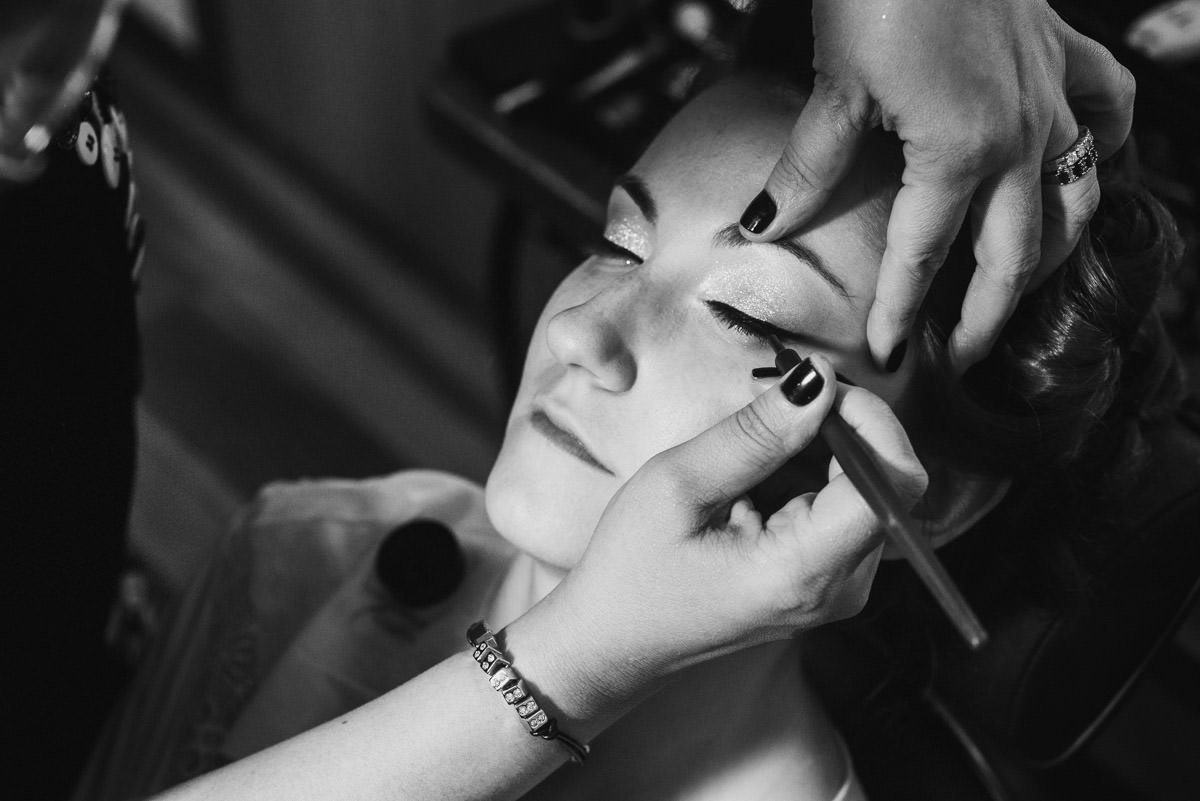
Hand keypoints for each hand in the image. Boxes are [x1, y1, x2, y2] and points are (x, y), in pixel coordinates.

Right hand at [548, 356, 926, 699]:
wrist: (615, 638)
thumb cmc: (633, 567)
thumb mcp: (680, 484)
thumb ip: (756, 433)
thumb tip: (817, 379)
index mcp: (804, 571)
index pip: (893, 481)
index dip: (869, 420)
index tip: (814, 390)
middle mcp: (839, 589)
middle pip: (888, 484)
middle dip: (844, 429)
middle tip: (776, 406)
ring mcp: (838, 590)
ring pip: (869, 492)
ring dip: (823, 452)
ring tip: (752, 452)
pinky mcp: (826, 583)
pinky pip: (845, 511)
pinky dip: (811, 478)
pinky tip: (756, 482)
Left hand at [738, 0, 1131, 372]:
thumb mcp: (834, 89)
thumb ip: (807, 168)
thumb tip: (762, 226)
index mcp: (959, 153)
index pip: (924, 257)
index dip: (904, 312)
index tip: (887, 355)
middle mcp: (1019, 136)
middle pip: (1015, 252)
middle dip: (991, 312)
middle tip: (968, 355)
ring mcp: (1051, 94)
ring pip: (1072, 196)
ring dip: (1049, 250)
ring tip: (1020, 287)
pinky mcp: (1062, 52)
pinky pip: (1107, 107)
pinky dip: (1101, 142)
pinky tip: (1078, 164)